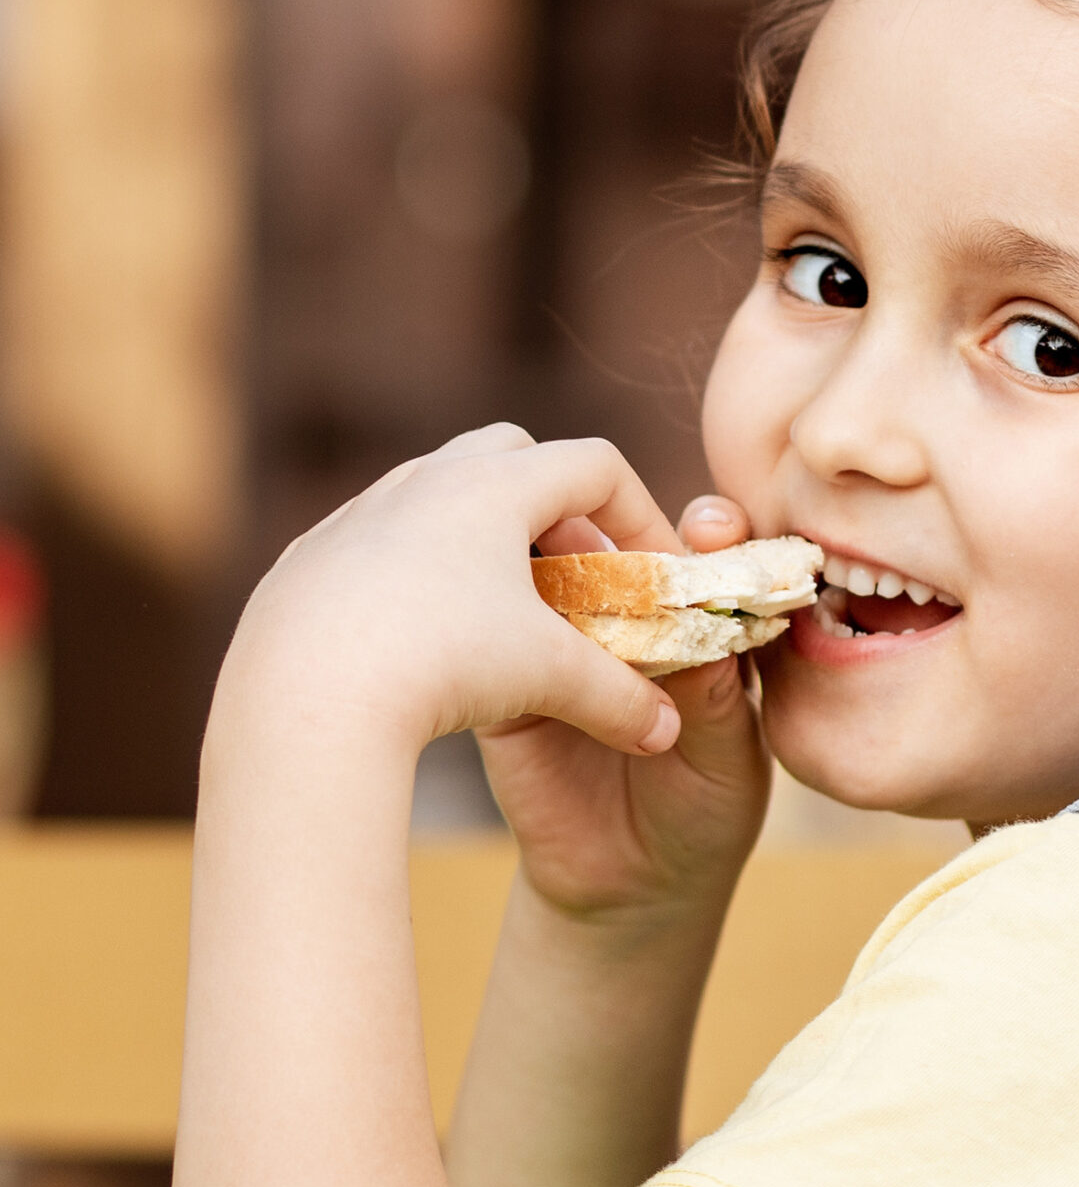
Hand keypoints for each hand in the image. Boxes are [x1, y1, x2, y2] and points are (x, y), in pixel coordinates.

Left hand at [217, 429, 768, 915]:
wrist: (303, 695)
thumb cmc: (442, 666)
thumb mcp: (550, 680)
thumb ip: (620, 699)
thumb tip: (667, 732)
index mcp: (494, 485)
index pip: (595, 465)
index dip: (640, 513)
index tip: (650, 573)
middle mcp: (424, 479)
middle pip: (514, 454)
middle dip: (559, 509)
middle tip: (578, 576)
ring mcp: (359, 513)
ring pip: (437, 496)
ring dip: (483, 540)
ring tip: (500, 613)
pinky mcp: (309, 558)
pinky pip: (377, 545)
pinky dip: (416, 575)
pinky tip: (420, 643)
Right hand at [478, 493, 772, 921]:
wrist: (628, 891)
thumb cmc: (703, 812)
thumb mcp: (729, 760)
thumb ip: (718, 700)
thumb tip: (712, 637)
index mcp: (698, 623)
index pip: (704, 561)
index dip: (709, 536)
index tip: (715, 527)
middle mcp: (628, 620)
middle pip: (621, 554)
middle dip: (621, 530)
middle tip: (626, 526)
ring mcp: (561, 645)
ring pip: (552, 584)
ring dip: (552, 560)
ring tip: (562, 551)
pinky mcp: (505, 686)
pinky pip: (495, 646)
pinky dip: (495, 623)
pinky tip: (498, 611)